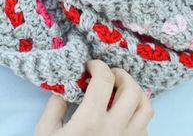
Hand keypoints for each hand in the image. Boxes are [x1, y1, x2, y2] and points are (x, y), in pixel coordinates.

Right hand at [34, 60, 154, 135]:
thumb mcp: (46, 132)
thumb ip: (55, 104)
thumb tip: (69, 86)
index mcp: (90, 121)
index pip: (104, 80)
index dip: (98, 65)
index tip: (91, 66)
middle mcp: (115, 129)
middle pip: (132, 90)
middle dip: (121, 74)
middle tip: (110, 74)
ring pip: (146, 107)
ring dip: (135, 92)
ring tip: (121, 90)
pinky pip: (145, 125)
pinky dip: (138, 112)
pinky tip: (124, 112)